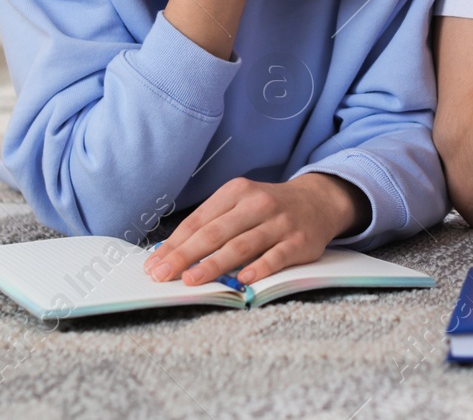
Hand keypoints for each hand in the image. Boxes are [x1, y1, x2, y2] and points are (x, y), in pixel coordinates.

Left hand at [143, 174, 369, 285]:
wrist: (319, 201)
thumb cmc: (269, 209)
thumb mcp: (240, 204)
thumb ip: (212, 224)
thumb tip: (170, 254)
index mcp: (236, 192)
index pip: (199, 220)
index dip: (174, 243)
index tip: (154, 264)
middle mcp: (257, 203)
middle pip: (216, 232)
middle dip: (185, 256)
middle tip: (163, 275)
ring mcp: (280, 222)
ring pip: (242, 245)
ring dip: (214, 264)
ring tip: (192, 281)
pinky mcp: (300, 241)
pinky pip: (277, 256)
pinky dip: (259, 268)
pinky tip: (242, 281)